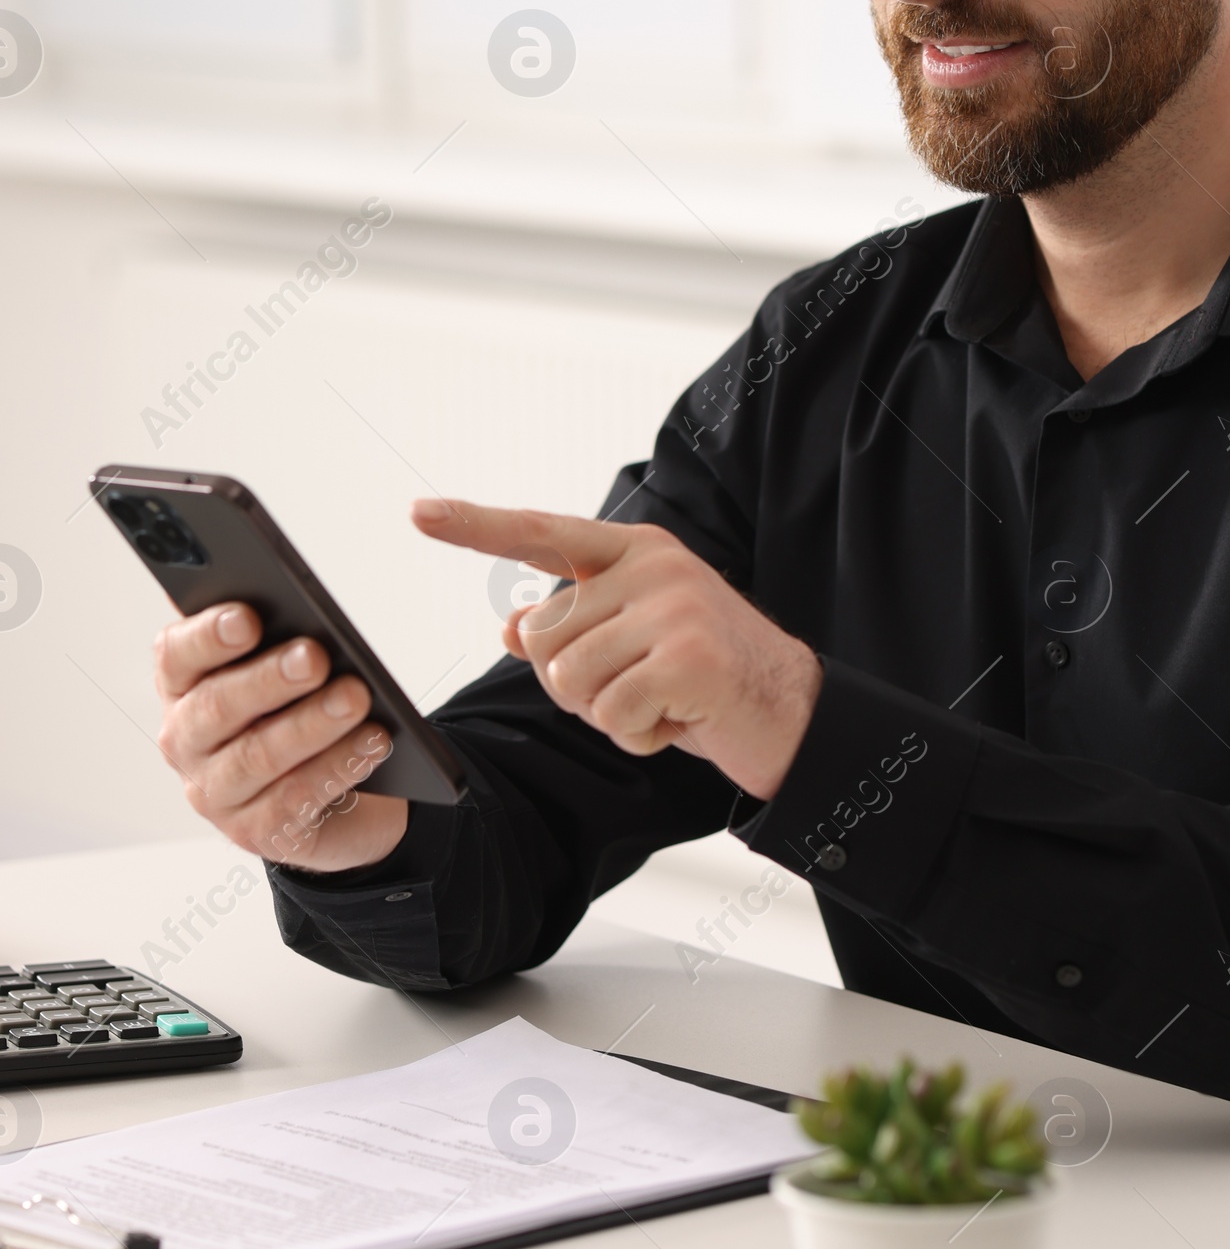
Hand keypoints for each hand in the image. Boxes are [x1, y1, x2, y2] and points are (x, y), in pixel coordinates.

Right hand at [154, 604, 408, 871]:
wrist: (331, 798)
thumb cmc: (297, 714)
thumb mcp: (283, 673)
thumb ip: (277, 637)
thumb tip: (292, 602)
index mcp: (183, 686)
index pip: (176, 654)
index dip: (207, 635)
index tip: (248, 617)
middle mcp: (186, 740)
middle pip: (217, 706)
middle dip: (269, 679)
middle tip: (315, 656)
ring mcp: (215, 793)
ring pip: (258, 756)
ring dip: (311, 724)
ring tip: (355, 697)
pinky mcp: (254, 832)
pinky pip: (293, 799)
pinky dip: (335, 767)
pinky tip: (372, 742)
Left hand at [412, 499, 821, 801]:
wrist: (794, 712)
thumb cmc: (705, 677)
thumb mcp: (634, 645)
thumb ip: (576, 629)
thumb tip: (511, 628)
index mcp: (636, 551)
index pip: (540, 533)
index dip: (474, 525)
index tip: (417, 512)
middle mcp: (653, 566)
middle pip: (545, 637)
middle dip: (577, 685)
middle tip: (637, 690)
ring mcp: (673, 607)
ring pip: (571, 680)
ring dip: (608, 714)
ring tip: (662, 702)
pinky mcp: (688, 656)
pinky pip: (612, 714)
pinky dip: (638, 736)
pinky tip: (680, 721)